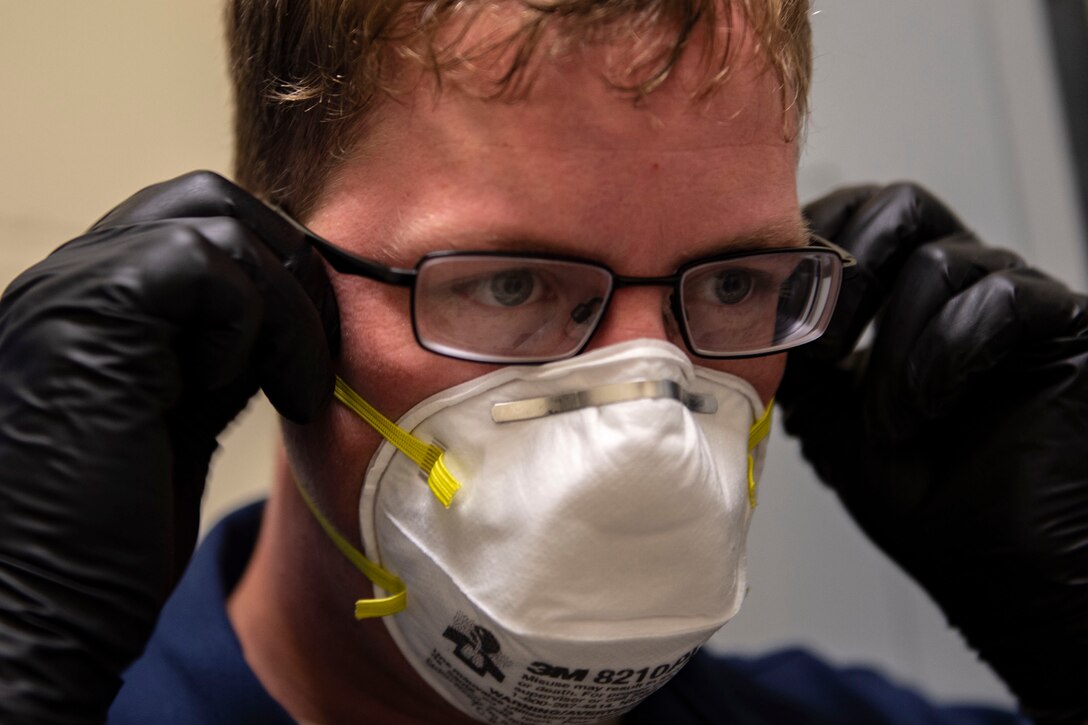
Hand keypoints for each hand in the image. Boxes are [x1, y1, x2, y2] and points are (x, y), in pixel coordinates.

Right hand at [0, 172, 337, 722]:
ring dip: (282, 307)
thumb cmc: (108, 536)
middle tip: (310, 357)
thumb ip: (220, 353)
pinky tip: (240, 390)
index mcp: (92, 303)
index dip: (274, 270)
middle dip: (288, 272)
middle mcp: (72, 281)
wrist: (35, 610)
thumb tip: (291, 313)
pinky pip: (202, 263)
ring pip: (217, 223)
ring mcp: (70, 292)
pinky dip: (251, 322)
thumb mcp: (181, 419)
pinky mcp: (87, 318)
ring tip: (287, 387)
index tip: (307, 346)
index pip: (199, 221)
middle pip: (211, 200)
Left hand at [778, 183, 1087, 723]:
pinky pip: (1002, 297)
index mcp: (897, 305)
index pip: (852, 220)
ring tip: (888, 424)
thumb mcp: (829, 422)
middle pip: (897, 207)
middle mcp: (954, 293)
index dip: (805, 245)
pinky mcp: (1061, 328)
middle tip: (820, 347)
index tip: (765, 300)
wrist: (1000, 568)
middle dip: (843, 273)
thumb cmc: (927, 504)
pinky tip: (930, 410)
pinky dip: (947, 356)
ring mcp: (1009, 304)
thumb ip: (798, 354)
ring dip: (894, 349)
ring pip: (940, 258)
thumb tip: (749, 300)